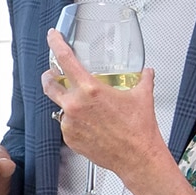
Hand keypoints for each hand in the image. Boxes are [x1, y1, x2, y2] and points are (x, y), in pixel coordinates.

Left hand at [40, 28, 167, 177]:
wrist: (138, 158)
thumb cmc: (139, 130)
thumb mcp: (143, 96)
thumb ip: (143, 79)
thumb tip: (146, 73)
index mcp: (90, 90)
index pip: (65, 59)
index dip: (55, 44)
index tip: (52, 36)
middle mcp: (75, 105)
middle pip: (50, 85)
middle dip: (49, 77)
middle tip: (53, 74)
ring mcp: (70, 123)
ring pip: (60, 107)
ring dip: (68, 104)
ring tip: (87, 109)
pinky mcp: (70, 139)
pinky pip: (66, 125)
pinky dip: (75, 122)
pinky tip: (91, 125)